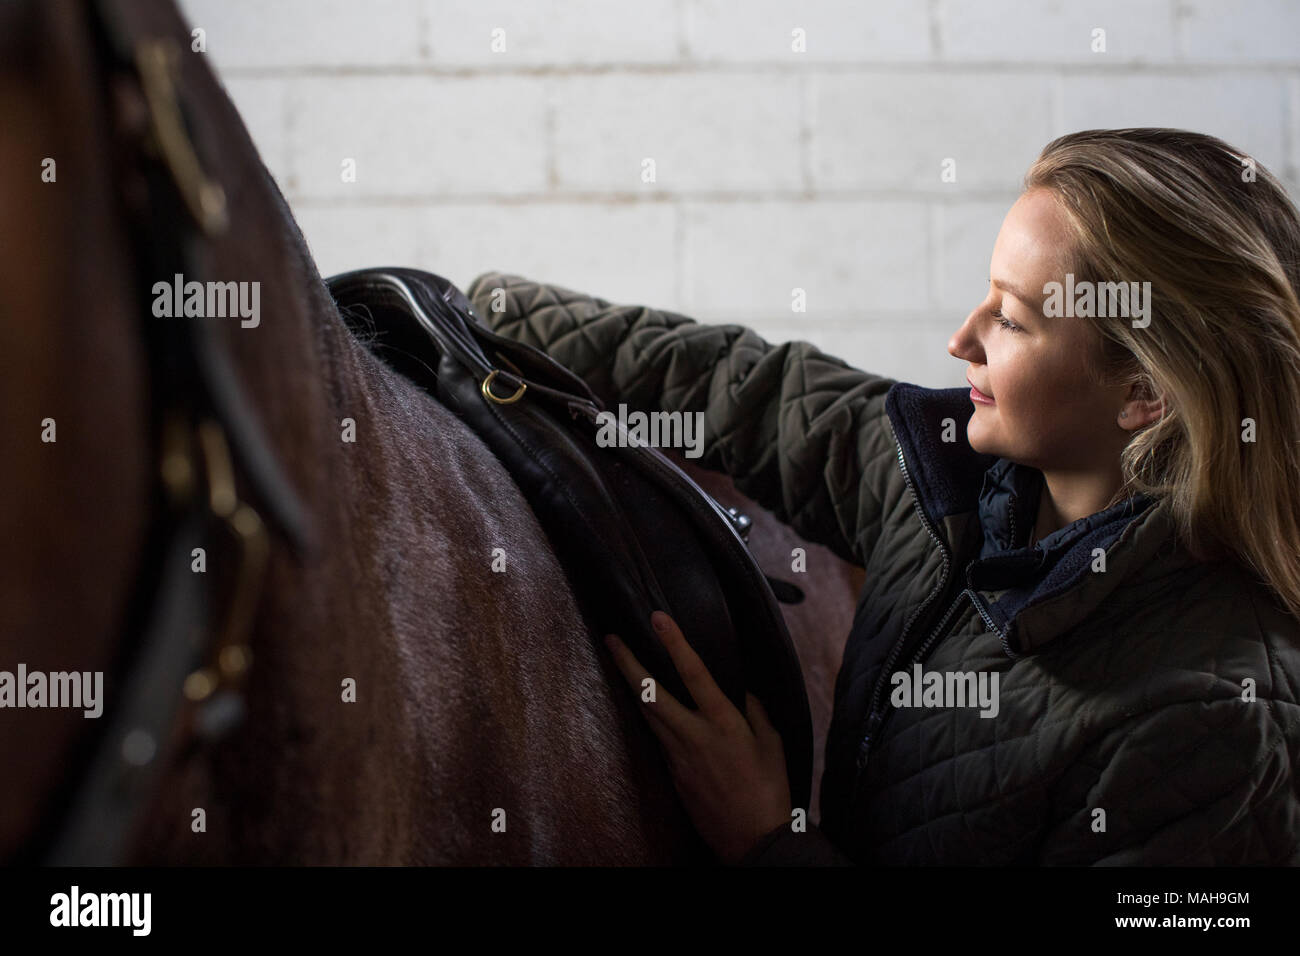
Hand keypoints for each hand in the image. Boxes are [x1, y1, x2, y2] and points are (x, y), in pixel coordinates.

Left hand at [603, 610, 792, 864]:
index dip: (675, 643)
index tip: (658, 619)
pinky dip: (651, 719)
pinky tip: (649, 708)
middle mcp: (694, 735)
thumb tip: (744, 692)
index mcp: (724, 723)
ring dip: (633, 688)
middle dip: (628, 663)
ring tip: (622, 664)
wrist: (754, 840)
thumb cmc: (769, 790)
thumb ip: (756, 712)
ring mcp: (678, 756)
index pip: (694, 673)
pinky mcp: (673, 775)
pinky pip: (658, 739)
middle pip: (650, 693)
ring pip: (647, 715)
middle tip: (611, 639)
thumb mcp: (773, 744)